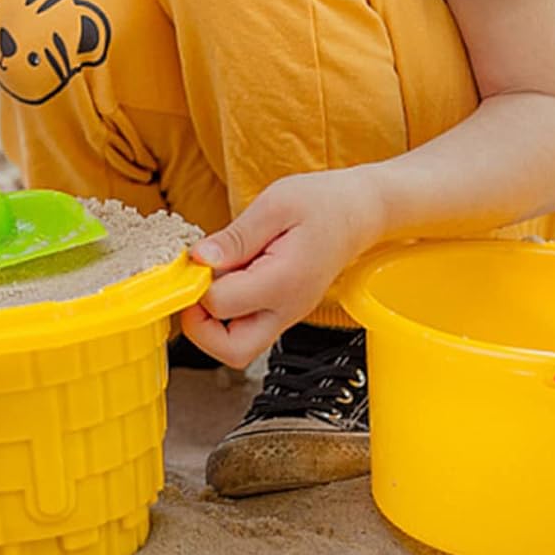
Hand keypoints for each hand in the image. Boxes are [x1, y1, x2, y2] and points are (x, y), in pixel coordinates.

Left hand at [180, 171, 379, 367]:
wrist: (359, 211)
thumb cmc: (322, 203)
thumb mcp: (275, 204)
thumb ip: (236, 236)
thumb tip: (199, 258)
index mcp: (284, 281)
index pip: (222, 305)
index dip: (198, 284)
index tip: (196, 258)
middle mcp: (287, 308)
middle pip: (232, 352)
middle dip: (200, 328)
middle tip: (195, 289)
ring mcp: (287, 314)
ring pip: (239, 347)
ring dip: (213, 323)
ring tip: (214, 280)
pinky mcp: (283, 311)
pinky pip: (248, 329)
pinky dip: (229, 314)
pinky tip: (230, 278)